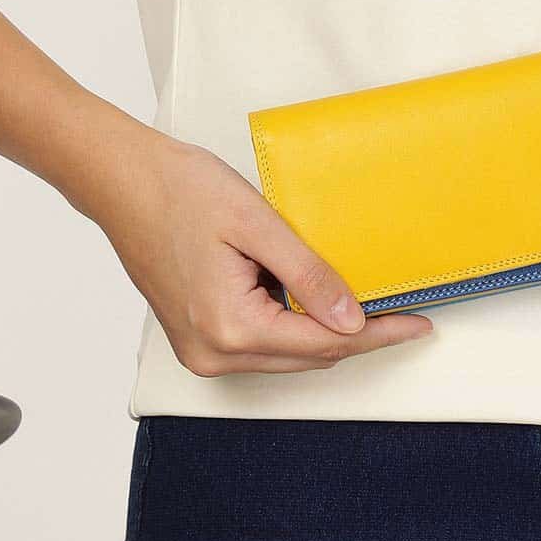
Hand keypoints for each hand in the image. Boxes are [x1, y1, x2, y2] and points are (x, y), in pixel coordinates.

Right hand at [93, 134, 433, 374]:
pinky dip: (295, 328)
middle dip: (358, 337)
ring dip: (326, 334)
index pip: (324, 344)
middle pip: (308, 358)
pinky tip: (317, 303)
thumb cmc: (178, 190)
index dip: (378, 335)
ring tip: (369, 304)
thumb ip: (309, 276)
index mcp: (229, 326)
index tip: (418, 325)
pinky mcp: (197, 340)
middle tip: (404, 314)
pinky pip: (263, 345)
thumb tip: (353, 320)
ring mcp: (201, 351)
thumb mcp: (258, 225)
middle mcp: (212, 352)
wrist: (121, 182)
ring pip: (287, 355)